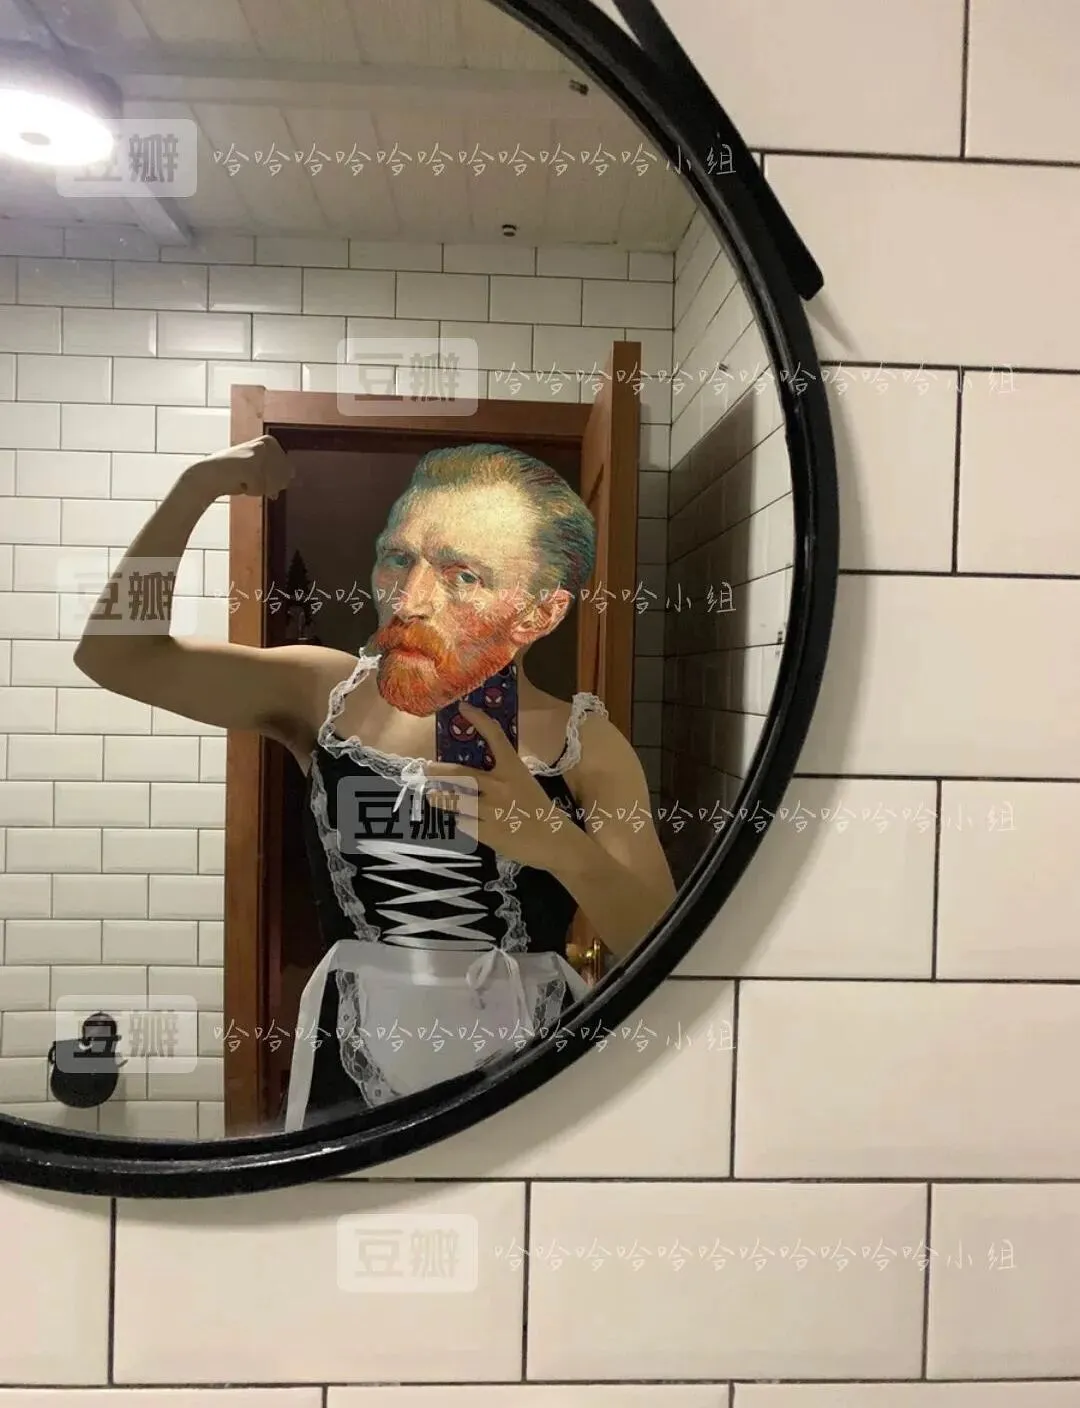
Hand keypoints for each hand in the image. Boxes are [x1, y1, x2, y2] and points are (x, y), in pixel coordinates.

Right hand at [187, 434, 294, 498]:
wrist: (208, 475)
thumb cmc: (234, 473)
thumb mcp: (259, 469)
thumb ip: (276, 470)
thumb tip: (293, 475)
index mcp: (270, 442)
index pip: (290, 472)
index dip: (274, 481)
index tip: (256, 474)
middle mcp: (266, 445)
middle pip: (284, 479)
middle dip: (268, 485)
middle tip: (249, 478)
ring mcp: (258, 454)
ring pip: (274, 484)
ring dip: (260, 488)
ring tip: (244, 479)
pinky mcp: (251, 466)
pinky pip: (261, 490)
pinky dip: (251, 491)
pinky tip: (239, 481)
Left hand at [423, 703, 581, 871]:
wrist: (554, 841)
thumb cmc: (538, 809)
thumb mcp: (525, 783)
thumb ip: (502, 775)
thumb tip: (472, 773)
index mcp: (514, 769)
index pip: (496, 737)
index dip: (479, 720)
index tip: (463, 707)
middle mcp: (501, 786)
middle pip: (461, 774)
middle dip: (439, 772)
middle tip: (426, 769)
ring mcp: (492, 810)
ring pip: (455, 801)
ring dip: (440, 798)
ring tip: (432, 796)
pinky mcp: (488, 833)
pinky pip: (463, 823)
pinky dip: (460, 822)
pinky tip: (462, 821)